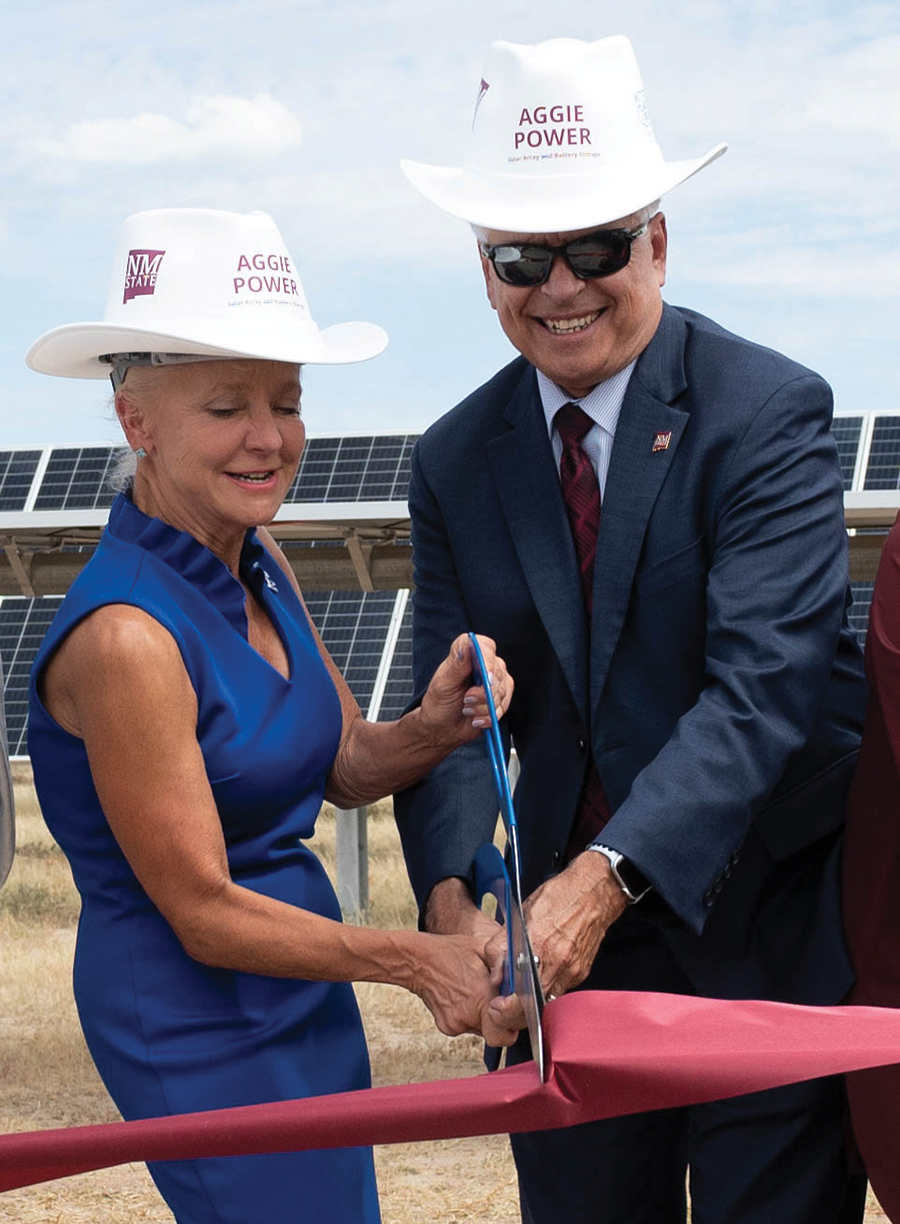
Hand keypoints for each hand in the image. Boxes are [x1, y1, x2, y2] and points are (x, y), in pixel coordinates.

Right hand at [412, 932, 518, 1047]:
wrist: (418, 961)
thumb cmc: (450, 952)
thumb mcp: (484, 948)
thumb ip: (506, 964)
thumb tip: (522, 976)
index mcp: (480, 997)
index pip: (507, 1031)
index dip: (513, 1022)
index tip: (512, 1009)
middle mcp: (468, 1016)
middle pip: (497, 1031)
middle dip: (500, 1018)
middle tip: (495, 999)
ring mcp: (455, 1024)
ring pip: (482, 1028)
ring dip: (484, 1015)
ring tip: (474, 991)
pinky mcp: (446, 1027)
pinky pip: (467, 1026)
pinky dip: (469, 1015)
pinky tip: (462, 996)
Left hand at [418, 634, 512, 749]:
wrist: (443, 728)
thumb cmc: (440, 703)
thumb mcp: (443, 684)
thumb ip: (457, 665)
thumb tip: (467, 646)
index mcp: (468, 654)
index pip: (485, 646)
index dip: (488, 661)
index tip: (485, 678)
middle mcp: (485, 664)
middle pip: (496, 672)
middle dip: (482, 692)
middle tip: (466, 700)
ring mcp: (495, 680)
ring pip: (502, 691)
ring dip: (483, 706)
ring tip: (467, 710)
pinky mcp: (502, 697)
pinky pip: (504, 705)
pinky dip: (489, 716)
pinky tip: (476, 718)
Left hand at [485, 851, 626, 1031]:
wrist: (592, 893)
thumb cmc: (557, 898)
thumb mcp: (519, 916)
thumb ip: (501, 947)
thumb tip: (496, 976)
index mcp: (538, 945)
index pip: (520, 994)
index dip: (507, 1008)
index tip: (498, 1006)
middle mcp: (557, 962)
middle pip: (534, 1004)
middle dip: (518, 1008)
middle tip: (506, 1001)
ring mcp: (572, 970)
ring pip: (548, 998)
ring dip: (534, 998)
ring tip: (523, 986)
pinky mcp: (581, 972)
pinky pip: (561, 988)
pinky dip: (548, 985)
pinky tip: (542, 971)